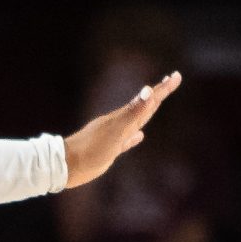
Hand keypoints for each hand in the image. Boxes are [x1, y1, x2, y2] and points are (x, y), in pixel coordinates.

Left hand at [63, 72, 181, 186]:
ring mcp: (113, 136)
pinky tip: (139, 136)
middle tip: (171, 81)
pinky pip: (126, 141)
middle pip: (144, 106)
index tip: (176, 75)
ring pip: (135, 121)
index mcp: (123, 117)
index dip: (163, 89)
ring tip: (156, 103)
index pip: (148, 100)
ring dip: (147, 112)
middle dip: (158, 94)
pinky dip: (134, 137)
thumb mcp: (116, 131)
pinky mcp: (107, 150)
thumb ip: (133, 111)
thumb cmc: (90, 150)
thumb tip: (149, 90)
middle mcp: (119, 123)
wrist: (64, 166)